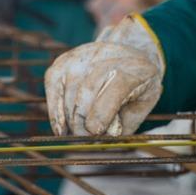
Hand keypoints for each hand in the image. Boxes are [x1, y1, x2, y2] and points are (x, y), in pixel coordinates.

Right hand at [45, 16, 164, 136]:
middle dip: (84, 123)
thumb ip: (125, 123)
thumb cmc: (136, 87)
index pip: (115, 87)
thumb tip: (100, 138)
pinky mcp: (62, 61)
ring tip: (80, 132)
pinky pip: (53, 89)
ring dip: (71, 121)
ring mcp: (81, 57)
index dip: (102, 112)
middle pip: (86, 93)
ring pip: (69, 94)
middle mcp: (105, 56)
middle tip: (88, 138)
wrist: (126, 56)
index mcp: (133, 68)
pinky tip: (62, 128)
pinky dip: (55, 113)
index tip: (95, 132)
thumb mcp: (143, 105)